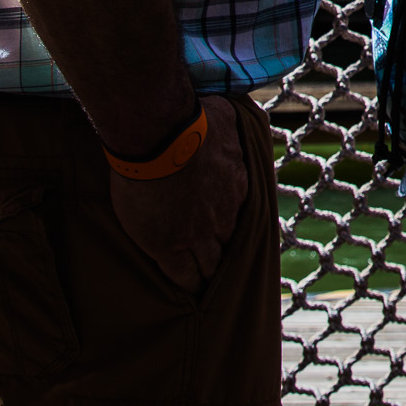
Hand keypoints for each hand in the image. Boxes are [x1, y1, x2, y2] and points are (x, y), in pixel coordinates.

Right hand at [107, 96, 249, 291]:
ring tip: (208, 288)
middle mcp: (224, 215)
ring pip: (209, 264)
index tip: (229, 234)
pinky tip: (189, 294)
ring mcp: (198, 233)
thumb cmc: (192, 120)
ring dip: (210, 276)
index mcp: (239, 188)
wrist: (163, 137)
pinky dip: (188, 284)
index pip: (241, 217)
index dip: (233, 228)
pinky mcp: (168, 245)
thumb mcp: (227, 116)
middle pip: (230, 246)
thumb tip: (233, 111)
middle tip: (223, 271)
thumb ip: (232, 123)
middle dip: (228, 259)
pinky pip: (181, 274)